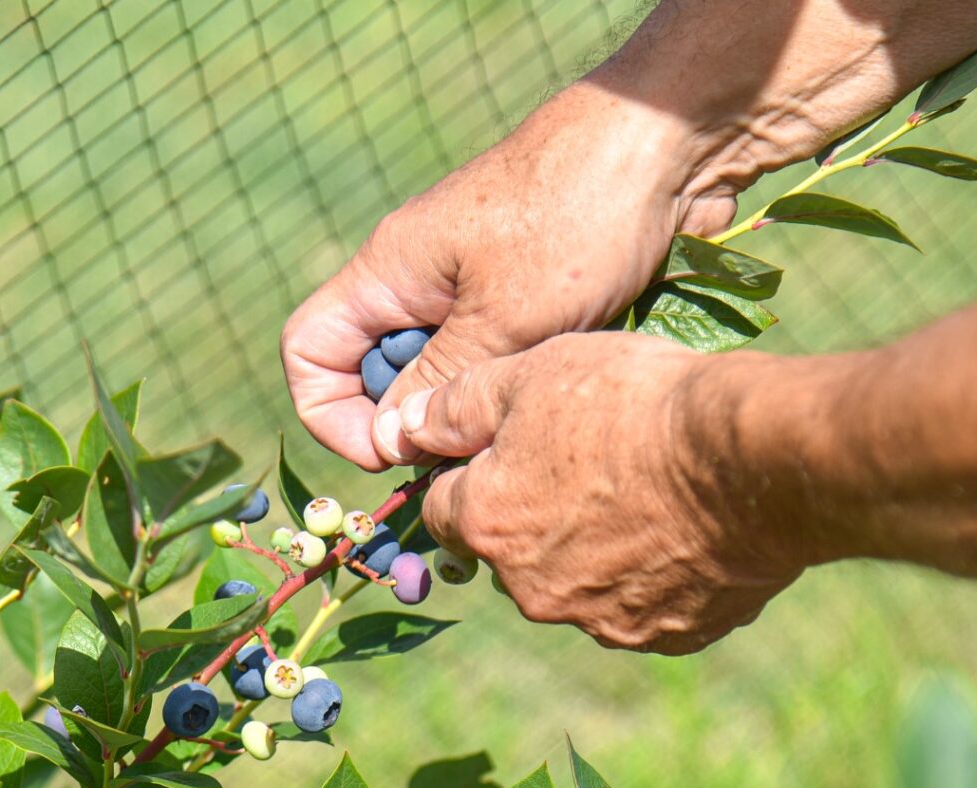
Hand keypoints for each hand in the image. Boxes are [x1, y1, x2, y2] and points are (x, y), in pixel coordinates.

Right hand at [280, 83, 737, 471]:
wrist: (667, 147)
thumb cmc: (578, 216)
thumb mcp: (503, 319)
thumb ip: (436, 384)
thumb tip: (387, 442)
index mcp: (388, 272)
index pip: (309, 352)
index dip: (330, 415)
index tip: (389, 451)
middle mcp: (417, 279)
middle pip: (371, 371)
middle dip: (406, 418)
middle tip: (464, 446)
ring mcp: (468, 285)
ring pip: (435, 369)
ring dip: (463, 404)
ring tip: (515, 413)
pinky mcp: (519, 292)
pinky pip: (486, 355)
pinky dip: (504, 382)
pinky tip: (547, 389)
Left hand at [398, 333, 802, 653]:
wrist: (753, 460)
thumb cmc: (634, 404)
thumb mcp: (531, 374)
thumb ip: (455, 406)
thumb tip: (402, 428)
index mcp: (484, 524)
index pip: (443, 506)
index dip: (470, 469)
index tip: (509, 444)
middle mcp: (529, 588)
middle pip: (509, 548)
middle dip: (532, 510)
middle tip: (589, 458)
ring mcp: (599, 620)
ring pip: (574, 579)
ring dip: (592, 546)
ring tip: (645, 491)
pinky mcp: (666, 634)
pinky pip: (642, 603)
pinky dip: (653, 573)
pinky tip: (685, 528)